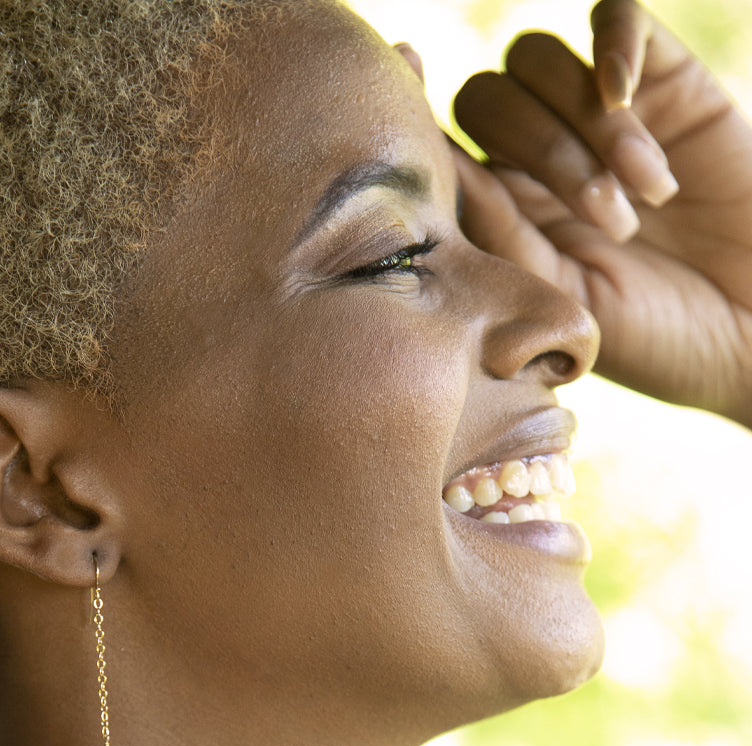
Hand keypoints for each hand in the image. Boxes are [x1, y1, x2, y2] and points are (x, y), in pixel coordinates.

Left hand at [447, 0, 751, 428]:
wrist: (750, 330)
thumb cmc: (649, 332)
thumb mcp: (561, 295)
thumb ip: (498, 229)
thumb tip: (440, 160)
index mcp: (497, 209)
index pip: (440, 141)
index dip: (415, 111)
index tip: (408, 76)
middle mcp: (533, 157)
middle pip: (486, 98)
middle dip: (544, 155)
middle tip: (608, 221)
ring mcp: (593, 116)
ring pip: (537, 61)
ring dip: (588, 130)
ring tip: (646, 200)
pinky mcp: (662, 81)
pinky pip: (615, 17)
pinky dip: (612, 45)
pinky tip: (622, 96)